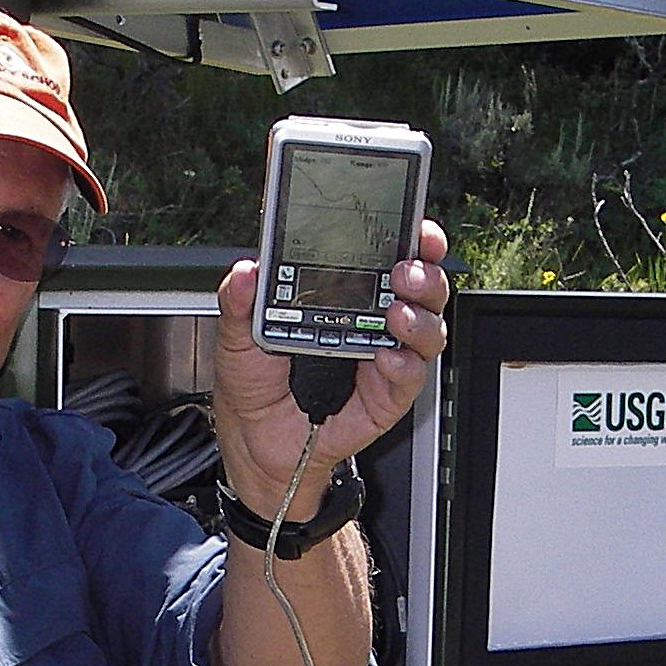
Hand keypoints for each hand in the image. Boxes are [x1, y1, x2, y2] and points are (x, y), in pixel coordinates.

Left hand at [212, 219, 450, 509]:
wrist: (254, 436)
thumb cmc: (254, 381)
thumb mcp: (238, 335)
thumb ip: (240, 301)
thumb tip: (245, 272)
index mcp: (345, 295)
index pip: (390, 257)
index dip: (412, 240)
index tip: (415, 228)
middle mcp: (372, 322)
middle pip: (422, 290)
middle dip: (425, 275)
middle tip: (404, 272)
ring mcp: (384, 358)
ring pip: (427, 331)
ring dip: (420, 319)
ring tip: (397, 314)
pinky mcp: (386, 396)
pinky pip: (409, 378)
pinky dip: (404, 366)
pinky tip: (388, 358)